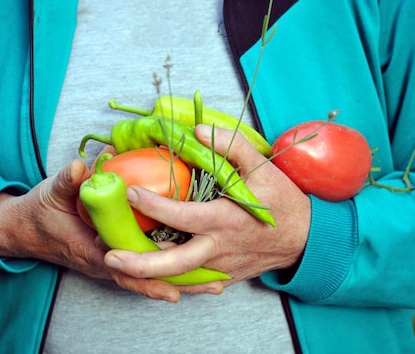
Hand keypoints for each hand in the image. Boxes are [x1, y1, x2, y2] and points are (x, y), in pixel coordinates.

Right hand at [0, 160, 218, 301]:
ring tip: (216, 282)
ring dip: (181, 281)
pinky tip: (195, 269)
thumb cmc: (40, 213)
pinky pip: (146, 268)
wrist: (25, 229)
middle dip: (179, 284)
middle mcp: (105, 263)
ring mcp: (111, 263)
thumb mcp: (50, 194)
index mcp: (89, 251)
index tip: (172, 287)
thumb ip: (67, 180)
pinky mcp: (116, 258)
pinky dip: (170, 271)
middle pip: (145, 280)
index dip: (148, 279)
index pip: (123, 270)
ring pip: (149, 277)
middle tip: (214, 284)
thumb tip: (84, 166)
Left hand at [104, 124, 310, 284]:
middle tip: (110, 257)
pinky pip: (192, 284)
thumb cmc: (283, 201)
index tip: (128, 192)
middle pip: (174, 265)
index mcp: (225, 220)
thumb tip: (198, 129)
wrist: (305, 238)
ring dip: (148, 277)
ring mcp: (220, 267)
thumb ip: (231, 145)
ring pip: (178, 280)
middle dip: (140, 265)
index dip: (153, 205)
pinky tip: (148, 275)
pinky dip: (169, 282)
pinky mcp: (223, 277)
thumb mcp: (262, 167)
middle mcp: (219, 248)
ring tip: (118, 267)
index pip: (182, 216)